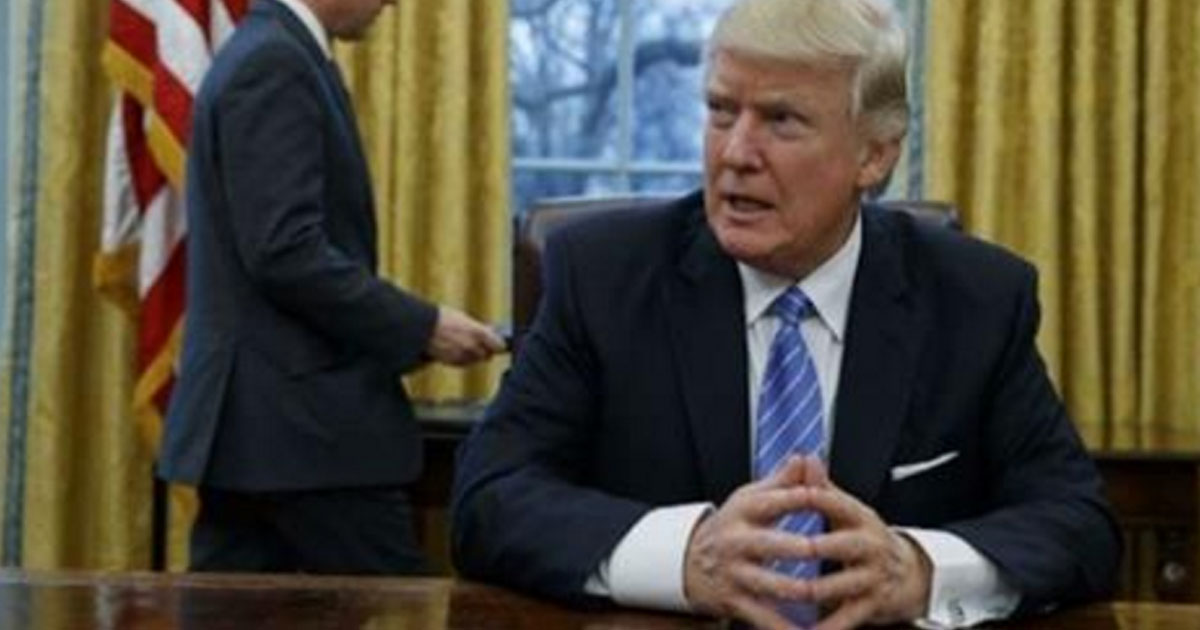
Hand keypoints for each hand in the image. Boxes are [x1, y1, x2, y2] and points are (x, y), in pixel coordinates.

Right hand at [425, 307, 505, 365]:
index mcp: (479, 333)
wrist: (421, 328)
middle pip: (488, 355)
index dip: (498, 344)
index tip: (498, 343)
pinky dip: (462, 358)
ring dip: (474, 355)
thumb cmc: (441, 318)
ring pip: (475, 360)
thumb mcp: (464, 318)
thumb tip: (489, 332)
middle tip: (481, 343)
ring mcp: (463, 356)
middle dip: (486, 350)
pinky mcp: (452, 363)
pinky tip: (455, 349)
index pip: (500, 346)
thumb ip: (478, 328)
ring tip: (464, 344)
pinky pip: (463, 363)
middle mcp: (473, 347)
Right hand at [682, 456, 818, 629]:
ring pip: (768, 584)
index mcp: (744, 511)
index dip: (798, 498)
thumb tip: (807, 458)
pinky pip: (763, 617)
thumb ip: (783, 481)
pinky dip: (784, 628)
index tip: (824, 497)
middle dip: (794, 547)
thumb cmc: (733, 526)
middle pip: (769, 544)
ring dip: (796, 591)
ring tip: (821, 593)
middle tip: (819, 548)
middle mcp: (737, 541)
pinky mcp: (735, 601)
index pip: (773, 501)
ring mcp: (735, 573)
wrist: (687, 561)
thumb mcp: (751, 498)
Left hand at [801, 464, 931, 629]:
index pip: (835, 502)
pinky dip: (825, 627)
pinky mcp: (872, 604)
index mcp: (859, 518)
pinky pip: (846, 618)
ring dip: (814, 590)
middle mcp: (868, 545)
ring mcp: (871, 576)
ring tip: (788, 592)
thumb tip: (804, 457)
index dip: (814, 497)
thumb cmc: (864, 537)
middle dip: (817, 546)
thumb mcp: (848, 511)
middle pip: (842, 544)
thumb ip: (822, 488)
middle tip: (793, 548)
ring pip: (841, 584)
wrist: (909, 573)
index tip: (790, 495)